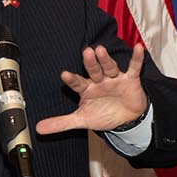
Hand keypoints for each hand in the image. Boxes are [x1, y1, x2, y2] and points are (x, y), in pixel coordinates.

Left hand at [35, 44, 149, 134]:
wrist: (126, 119)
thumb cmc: (103, 115)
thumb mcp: (81, 120)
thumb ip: (61, 123)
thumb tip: (38, 128)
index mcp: (86, 89)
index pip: (77, 83)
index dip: (72, 79)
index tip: (64, 74)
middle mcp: (99, 81)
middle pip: (94, 70)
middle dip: (90, 63)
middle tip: (86, 52)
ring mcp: (115, 79)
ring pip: (110, 67)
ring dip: (106, 60)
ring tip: (100, 50)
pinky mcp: (130, 80)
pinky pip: (133, 68)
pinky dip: (136, 59)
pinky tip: (138, 48)